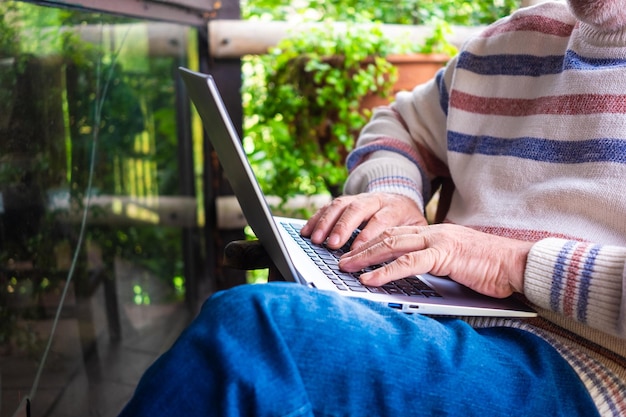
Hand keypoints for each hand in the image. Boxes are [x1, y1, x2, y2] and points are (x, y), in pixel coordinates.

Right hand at [300, 192, 427, 249]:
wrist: (402, 197)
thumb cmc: (408, 221)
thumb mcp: (417, 229)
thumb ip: (408, 241)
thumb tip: (401, 262)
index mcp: (395, 207)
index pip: (381, 220)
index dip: (367, 235)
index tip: (356, 251)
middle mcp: (375, 199)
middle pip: (357, 208)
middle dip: (343, 227)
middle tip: (332, 244)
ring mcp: (359, 198)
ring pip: (340, 205)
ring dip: (325, 222)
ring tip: (315, 239)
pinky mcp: (346, 201)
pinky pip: (328, 206)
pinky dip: (316, 218)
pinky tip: (306, 231)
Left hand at [338, 224, 533, 297]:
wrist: (520, 264)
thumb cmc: (492, 268)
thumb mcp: (457, 264)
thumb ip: (435, 266)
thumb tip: (413, 278)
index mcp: (435, 234)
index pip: (397, 234)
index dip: (373, 242)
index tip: (354, 252)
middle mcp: (434, 232)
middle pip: (388, 236)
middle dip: (361, 247)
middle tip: (340, 259)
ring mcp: (439, 241)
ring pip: (393, 244)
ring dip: (366, 257)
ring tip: (346, 267)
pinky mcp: (446, 255)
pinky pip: (410, 262)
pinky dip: (386, 271)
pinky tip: (370, 279)